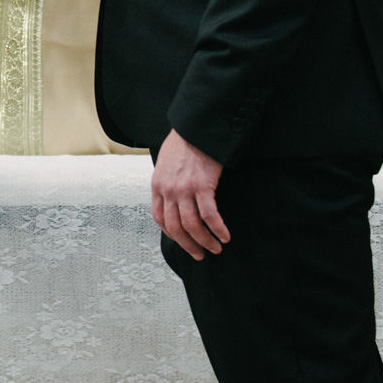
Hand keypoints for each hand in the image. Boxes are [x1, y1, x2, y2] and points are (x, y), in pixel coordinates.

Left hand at [151, 129, 228, 260]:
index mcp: (157, 185)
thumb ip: (168, 182)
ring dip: (205, 241)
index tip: (183, 241)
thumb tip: (174, 198)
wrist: (197, 127)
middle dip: (188, 245)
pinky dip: (218, 229)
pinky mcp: (202, 186)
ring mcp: (184, 189)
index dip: (171, 234)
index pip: (159, 218)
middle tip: (200, 254)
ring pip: (192, 226)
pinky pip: (210, 216)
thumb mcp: (166, 163)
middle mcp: (168, 190)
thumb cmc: (184, 142)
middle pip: (175, 227)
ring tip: (216, 248)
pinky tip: (225, 236)